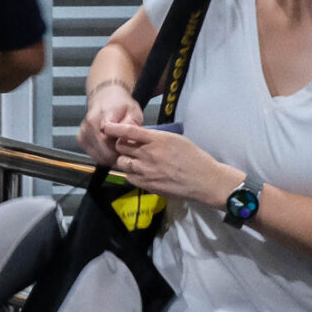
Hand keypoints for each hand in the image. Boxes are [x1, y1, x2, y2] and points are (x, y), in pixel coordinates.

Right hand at [79, 81, 142, 166]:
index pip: (107, 140)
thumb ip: (132, 125)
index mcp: (103, 116)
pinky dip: (102, 156)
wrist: (105, 97)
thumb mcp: (133, 111)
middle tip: (127, 155)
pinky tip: (110, 150)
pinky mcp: (80, 138)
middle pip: (102, 151)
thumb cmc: (121, 105)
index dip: (118, 149)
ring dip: (109, 158)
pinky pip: (92, 154)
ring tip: (119, 152)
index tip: (128, 151)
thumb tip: (130, 138)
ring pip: (97, 155)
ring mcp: (83, 132)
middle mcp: (89, 125)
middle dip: (116, 157)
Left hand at [100, 117, 245, 207]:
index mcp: (157, 139)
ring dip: (125, 160)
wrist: (205, 180)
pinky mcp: (146, 184)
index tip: (106, 127)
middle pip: (120, 147)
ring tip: (135, 161)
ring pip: (122, 162)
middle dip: (121, 145)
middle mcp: (148, 154)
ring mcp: (145, 170)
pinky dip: (131, 174)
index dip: (114, 128)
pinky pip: (129, 177)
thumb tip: (141, 137)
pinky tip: (140, 173)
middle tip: (128, 147)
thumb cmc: (194, 157)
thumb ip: (156, 138)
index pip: (128, 131)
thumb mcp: (176, 140)